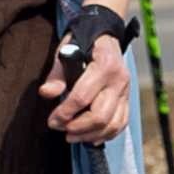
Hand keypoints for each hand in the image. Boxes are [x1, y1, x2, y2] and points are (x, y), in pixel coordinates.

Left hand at [40, 28, 128, 142]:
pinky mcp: (127, 99)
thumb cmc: (83, 41)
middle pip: (100, 115)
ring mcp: (126, 91)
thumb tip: (46, 93)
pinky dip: (105, 134)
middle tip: (61, 129)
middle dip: (77, 128)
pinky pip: (120, 123)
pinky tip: (90, 138)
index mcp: (104, 64)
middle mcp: (119, 79)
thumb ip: (57, 74)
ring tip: (72, 136)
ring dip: (90, 135)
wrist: (106, 35)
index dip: (65, 113)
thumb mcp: (66, 50)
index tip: (52, 121)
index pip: (83, 97)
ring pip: (112, 124)